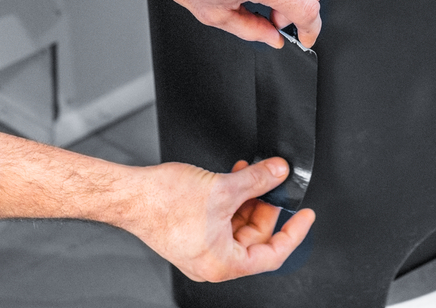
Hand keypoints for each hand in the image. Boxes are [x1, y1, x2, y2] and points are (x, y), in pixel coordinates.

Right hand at [115, 158, 314, 281]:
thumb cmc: (163, 202)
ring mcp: (200, 250)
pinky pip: (221, 222)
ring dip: (247, 200)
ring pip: (238, 227)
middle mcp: (211, 262)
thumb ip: (257, 181)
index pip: (272, 254)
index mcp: (222, 262)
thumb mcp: (223, 187)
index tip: (304, 217)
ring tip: (252, 176)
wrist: (131, 194)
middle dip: (264, 207)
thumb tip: (279, 173)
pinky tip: (234, 180)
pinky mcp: (190, 235)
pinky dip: (231, 201)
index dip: (293, 233)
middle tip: (273, 184)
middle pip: (254, 238)